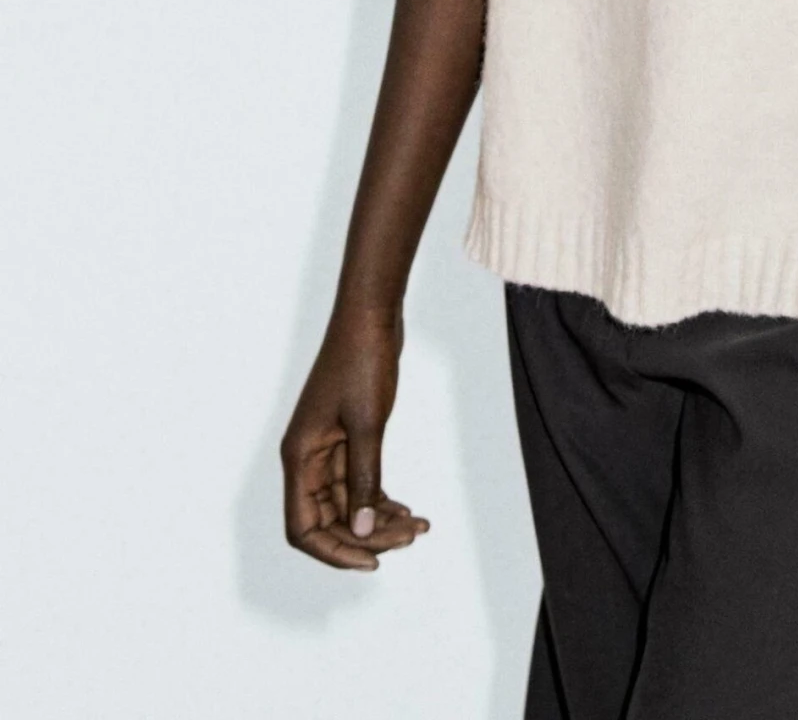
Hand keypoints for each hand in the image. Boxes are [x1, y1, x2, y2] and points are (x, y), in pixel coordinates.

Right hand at [280, 305, 429, 570]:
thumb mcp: (366, 424)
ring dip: (380, 519)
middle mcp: (308, 458)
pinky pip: (359, 483)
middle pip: (329, 520)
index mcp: (299, 457)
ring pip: (349, 503)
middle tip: (411, 536)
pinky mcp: (347, 438)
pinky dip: (381, 499)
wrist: (371, 315)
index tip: (372, 563)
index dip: (333, 552)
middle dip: (368, 536)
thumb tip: (365, 533)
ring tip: (418, 526)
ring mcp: (327, 449)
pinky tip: (406, 509)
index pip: (303, 527)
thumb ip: (365, 480)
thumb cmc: (362, 361)